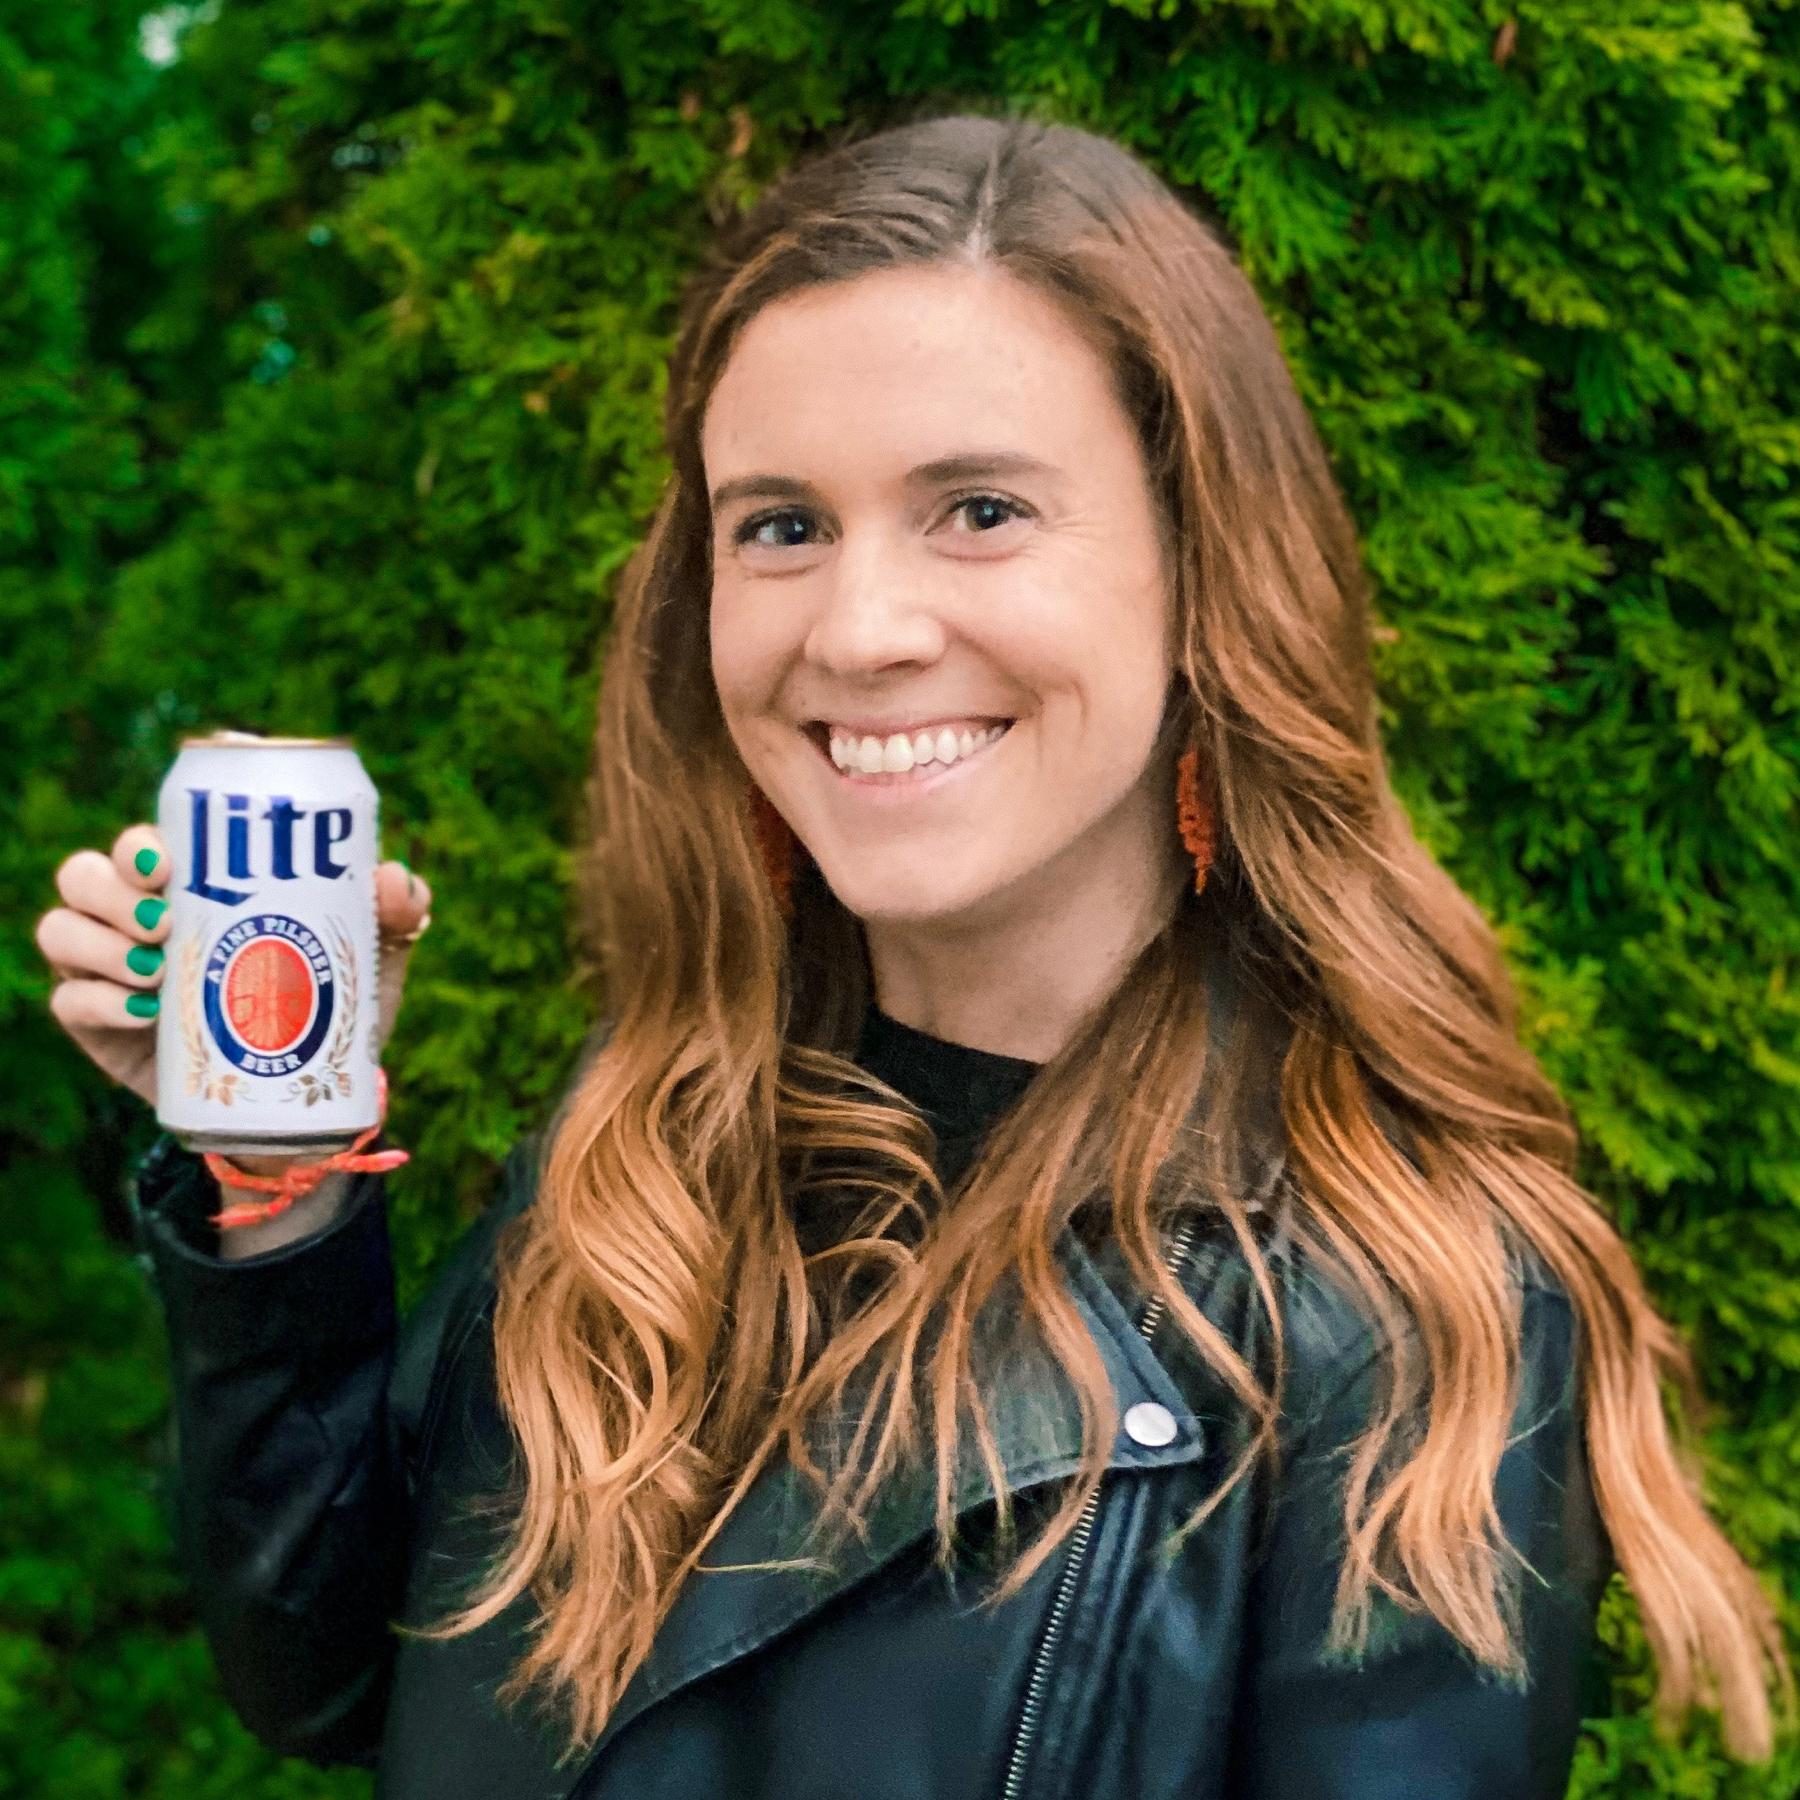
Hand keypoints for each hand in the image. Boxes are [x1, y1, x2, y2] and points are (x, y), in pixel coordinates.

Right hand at [37, 822, 432, 1115]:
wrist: (301, 1099)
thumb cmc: (330, 1007)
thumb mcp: (372, 962)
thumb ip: (395, 914)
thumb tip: (392, 876)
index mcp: (193, 885)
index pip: (143, 843)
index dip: (140, 842)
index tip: (169, 863)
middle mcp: (139, 916)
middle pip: (85, 875)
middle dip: (112, 890)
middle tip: (166, 921)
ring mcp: (109, 968)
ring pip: (61, 928)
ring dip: (99, 941)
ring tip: (158, 971)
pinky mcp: (97, 1023)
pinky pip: (66, 998)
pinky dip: (96, 998)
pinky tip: (144, 1011)